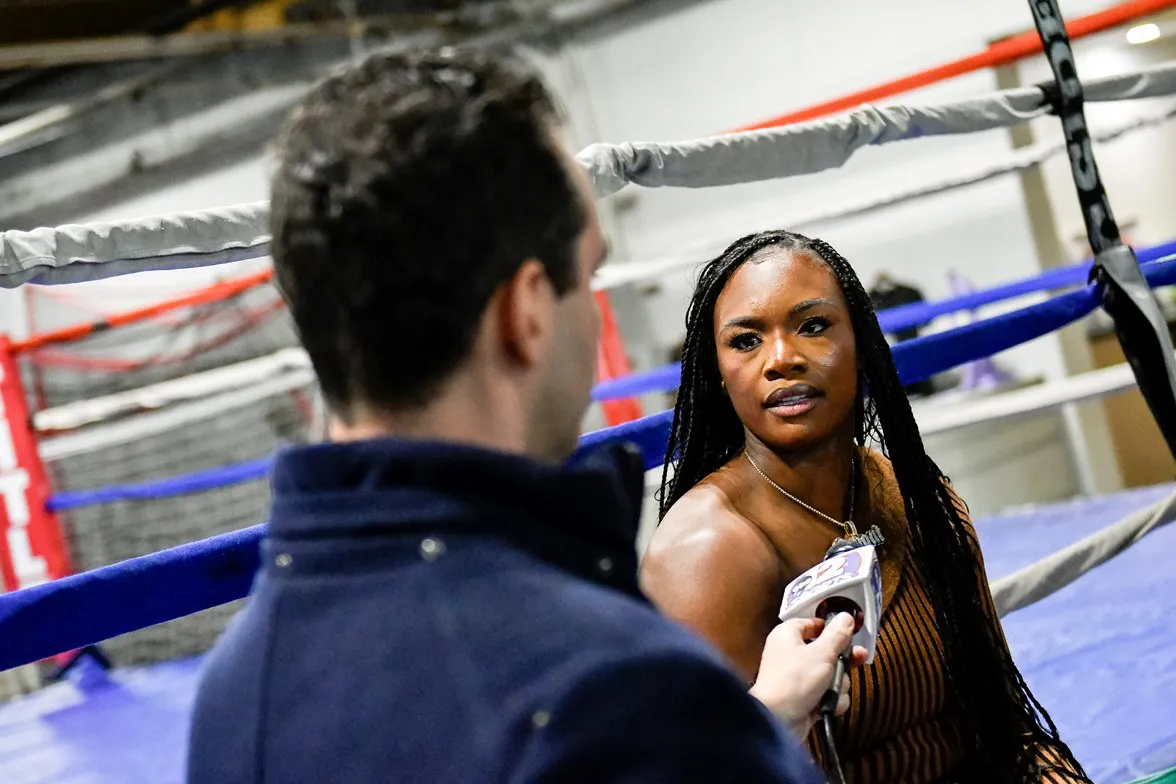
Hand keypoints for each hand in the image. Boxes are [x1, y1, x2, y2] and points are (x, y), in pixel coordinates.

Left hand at [748, 614, 868, 738]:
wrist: (778, 720)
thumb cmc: (795, 680)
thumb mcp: (821, 653)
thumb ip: (837, 635)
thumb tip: (846, 616)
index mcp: (788, 635)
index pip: (813, 623)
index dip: (832, 629)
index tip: (850, 633)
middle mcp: (792, 654)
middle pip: (827, 651)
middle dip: (841, 662)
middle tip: (854, 663)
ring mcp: (799, 678)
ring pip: (831, 675)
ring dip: (837, 684)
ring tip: (830, 690)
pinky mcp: (805, 698)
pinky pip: (827, 693)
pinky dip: (831, 700)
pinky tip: (828, 705)